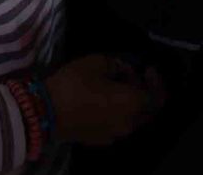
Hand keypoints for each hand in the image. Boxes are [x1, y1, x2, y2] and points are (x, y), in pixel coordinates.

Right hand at [45, 54, 162, 146]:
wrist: (45, 112)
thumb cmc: (75, 84)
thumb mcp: (97, 62)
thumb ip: (117, 64)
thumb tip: (123, 70)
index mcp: (132, 104)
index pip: (157, 98)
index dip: (156, 82)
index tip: (146, 68)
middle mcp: (128, 124)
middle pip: (146, 110)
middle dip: (142, 92)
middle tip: (129, 76)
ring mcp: (113, 135)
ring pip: (130, 119)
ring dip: (128, 103)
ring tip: (113, 87)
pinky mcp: (99, 140)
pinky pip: (115, 125)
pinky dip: (115, 113)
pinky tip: (101, 101)